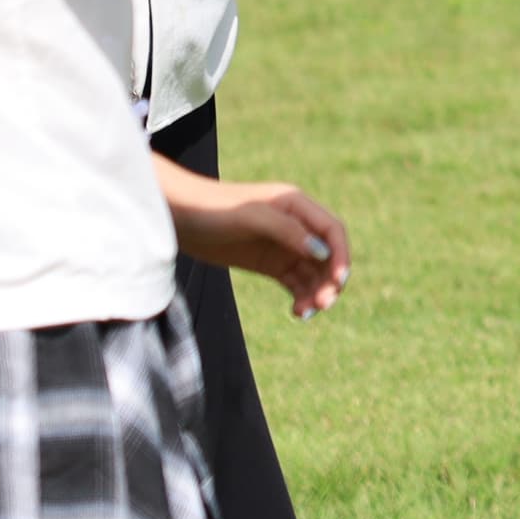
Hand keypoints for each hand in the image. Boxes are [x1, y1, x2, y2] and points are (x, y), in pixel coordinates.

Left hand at [158, 163, 351, 319]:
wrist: (178, 218)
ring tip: (306, 313)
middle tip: (322, 304)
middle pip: (327, 256)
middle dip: (329, 280)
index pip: (332, 231)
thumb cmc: (214, 209)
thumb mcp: (251, 218)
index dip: (341, 255)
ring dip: (316, 292)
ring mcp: (283, 246)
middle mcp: (296, 226)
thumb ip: (288, 232)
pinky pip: (295, 283)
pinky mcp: (269, 263)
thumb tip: (322, 253)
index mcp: (297, 205)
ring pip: (312, 273)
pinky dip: (301, 297)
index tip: (338, 281)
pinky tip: (297, 312)